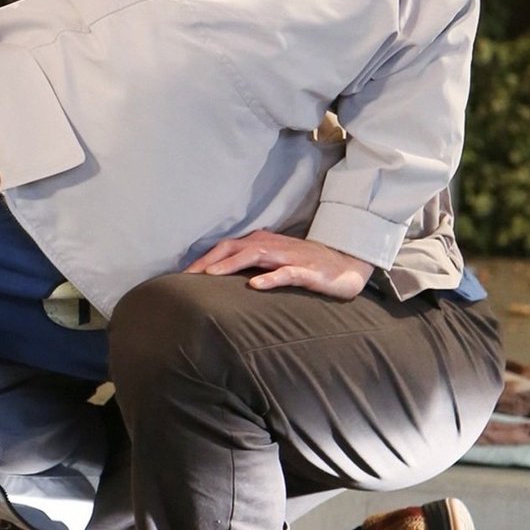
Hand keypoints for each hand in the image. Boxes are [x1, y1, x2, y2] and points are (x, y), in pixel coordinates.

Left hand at [184, 229, 374, 299]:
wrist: (347, 265)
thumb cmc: (305, 266)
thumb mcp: (273, 264)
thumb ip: (249, 268)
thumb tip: (218, 281)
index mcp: (261, 243)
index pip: (225, 247)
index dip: (203, 259)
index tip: (182, 276)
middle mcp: (272, 246)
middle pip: (234, 246)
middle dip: (209, 260)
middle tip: (187, 276)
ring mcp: (290, 257)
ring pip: (255, 255)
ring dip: (231, 264)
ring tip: (210, 275)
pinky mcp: (308, 271)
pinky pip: (286, 273)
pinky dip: (269, 278)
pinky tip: (254, 286)